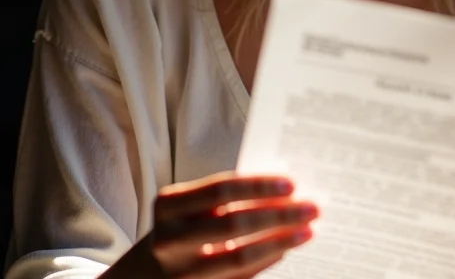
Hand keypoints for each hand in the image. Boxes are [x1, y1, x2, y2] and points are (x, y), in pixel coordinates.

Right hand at [145, 170, 317, 277]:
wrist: (141, 278)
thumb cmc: (180, 229)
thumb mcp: (190, 207)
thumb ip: (228, 197)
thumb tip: (283, 191)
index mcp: (168, 205)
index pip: (220, 189)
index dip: (258, 186)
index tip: (292, 183)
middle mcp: (168, 240)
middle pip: (233, 224)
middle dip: (279, 215)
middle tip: (313, 207)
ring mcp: (179, 275)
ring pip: (239, 258)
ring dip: (281, 242)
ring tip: (308, 230)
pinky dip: (267, 261)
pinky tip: (286, 249)